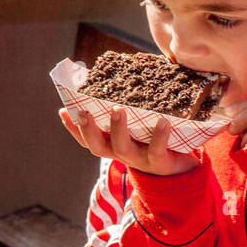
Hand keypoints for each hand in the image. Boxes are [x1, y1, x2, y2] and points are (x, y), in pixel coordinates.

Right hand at [58, 106, 199, 175]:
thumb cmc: (156, 140)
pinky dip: (159, 135)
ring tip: (118, 109)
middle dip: (88, 129)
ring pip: (122, 147)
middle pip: (98, 146)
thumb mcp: (139, 127)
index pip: (88, 139)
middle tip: (83, 111)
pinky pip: (157, 150)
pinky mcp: (160, 162)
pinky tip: (162, 120)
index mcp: (113, 144)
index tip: (63, 110)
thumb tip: (117, 77)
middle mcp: (122, 153)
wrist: (183, 168)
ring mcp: (139, 159)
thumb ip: (126, 109)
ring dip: (118, 128)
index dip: (74, 128)